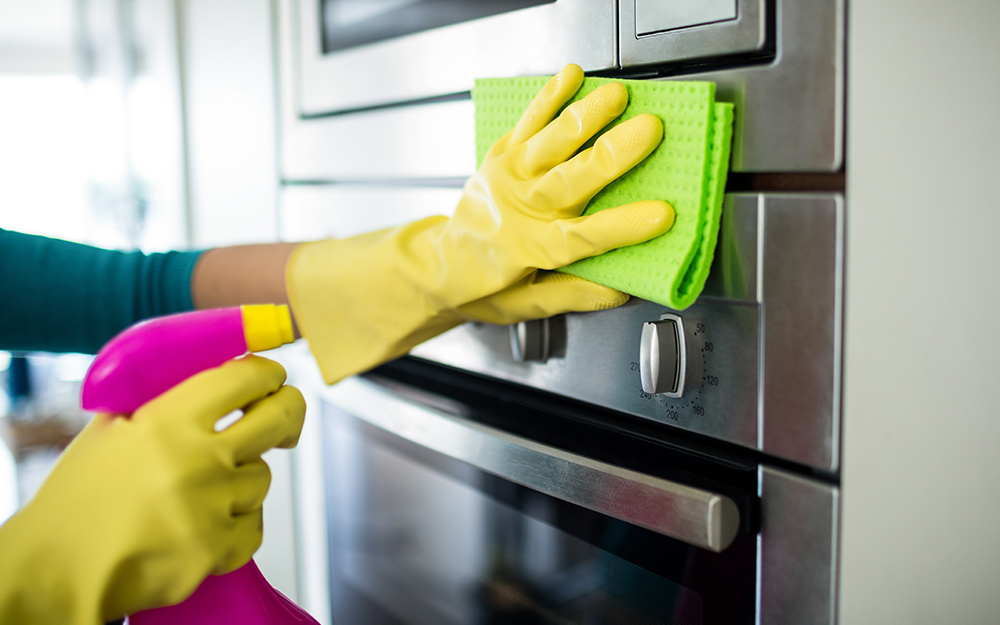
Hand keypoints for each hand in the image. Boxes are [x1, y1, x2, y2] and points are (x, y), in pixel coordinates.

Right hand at [0, 355, 305, 624]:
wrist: (60, 572)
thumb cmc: (78, 503)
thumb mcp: (109, 431)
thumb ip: (159, 404)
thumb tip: (211, 383)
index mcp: (170, 420)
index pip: (246, 377)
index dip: (268, 373)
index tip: (272, 376)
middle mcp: (200, 459)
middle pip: (280, 417)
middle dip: (288, 411)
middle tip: (284, 414)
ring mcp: (214, 505)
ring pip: (262, 477)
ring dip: (241, 480)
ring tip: (199, 493)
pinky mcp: (220, 548)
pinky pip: (254, 525)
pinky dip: (237, 524)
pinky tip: (204, 525)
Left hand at [287, 64, 673, 382]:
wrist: (438, 264)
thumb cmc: (484, 287)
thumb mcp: (527, 308)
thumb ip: (576, 296)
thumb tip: (622, 291)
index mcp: (532, 249)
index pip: (584, 237)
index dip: (623, 226)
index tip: (661, 214)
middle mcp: (521, 207)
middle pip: (571, 177)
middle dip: (614, 152)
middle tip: (649, 130)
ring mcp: (509, 176)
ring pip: (551, 141)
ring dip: (586, 115)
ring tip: (616, 95)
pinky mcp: (501, 155)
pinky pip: (527, 121)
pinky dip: (549, 96)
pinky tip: (571, 76)